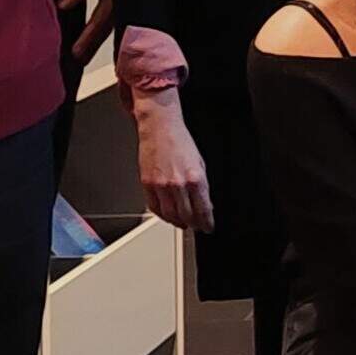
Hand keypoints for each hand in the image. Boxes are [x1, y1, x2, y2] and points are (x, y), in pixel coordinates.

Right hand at [131, 94, 212, 234]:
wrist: (160, 127)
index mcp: (195, 178)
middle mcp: (178, 184)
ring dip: (178, 222)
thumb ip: (202, 186)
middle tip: (197, 227)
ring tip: (183, 223)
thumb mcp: (200, 163)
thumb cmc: (180, 141)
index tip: (208, 226)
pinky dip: (162, 214)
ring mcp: (161, 185)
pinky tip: (168, 215)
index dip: (207, 222)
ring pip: (170, 215)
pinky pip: (154, 207)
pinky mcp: (147, 184)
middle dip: (194, 224)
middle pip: (187, 216)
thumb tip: (205, 204)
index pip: (203, 209)